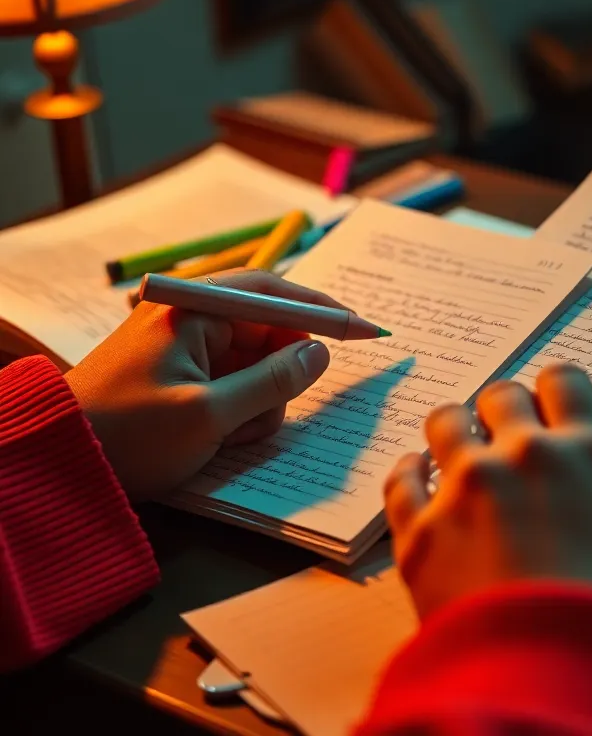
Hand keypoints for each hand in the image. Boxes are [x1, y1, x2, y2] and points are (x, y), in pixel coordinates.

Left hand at [66, 270, 336, 500]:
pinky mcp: (181, 373)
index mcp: (192, 310)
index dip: (322, 310)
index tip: (362, 330)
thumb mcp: (209, 416)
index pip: (273, 292)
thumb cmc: (128, 437)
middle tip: (259, 418)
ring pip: (255, 364)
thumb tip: (320, 353)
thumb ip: (274, 381)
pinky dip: (238, 411)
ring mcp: (185, 347)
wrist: (59, 469)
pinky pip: (233, 382)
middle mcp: (190, 318)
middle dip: (276, 378)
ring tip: (227, 438)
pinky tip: (218, 438)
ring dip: (256, 403)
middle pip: (268, 333)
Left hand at [384, 364, 591, 627]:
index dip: (562, 391)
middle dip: (508, 410)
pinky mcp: (419, 538)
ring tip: (472, 464)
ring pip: (444, 422)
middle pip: (499, 392)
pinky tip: (428, 496)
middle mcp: (521, 456)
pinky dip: (411, 478)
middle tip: (519, 445)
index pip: (562, 377)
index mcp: (590, 452)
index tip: (565, 414)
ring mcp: (463, 492)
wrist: (572, 704)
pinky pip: (399, 479)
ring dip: (457, 433)